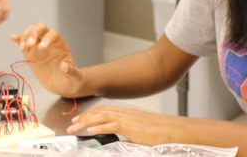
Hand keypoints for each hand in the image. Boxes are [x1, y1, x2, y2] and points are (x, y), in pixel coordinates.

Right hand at [9, 23, 86, 97]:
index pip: (53, 34)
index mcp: (60, 45)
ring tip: (22, 48)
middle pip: (40, 28)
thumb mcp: (74, 78)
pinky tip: (13, 38)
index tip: (41, 48)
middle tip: (29, 44)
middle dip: (33, 33)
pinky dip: (17, 39)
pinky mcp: (30, 53)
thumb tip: (64, 67)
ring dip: (25, 37)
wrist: (61, 85)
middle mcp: (48, 42)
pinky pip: (23, 43)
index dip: (47, 38)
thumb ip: (71, 72)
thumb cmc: (69, 79)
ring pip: (30, 32)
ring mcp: (38, 46)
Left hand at [67, 105, 187, 144]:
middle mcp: (125, 113)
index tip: (79, 119)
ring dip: (86, 122)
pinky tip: (90, 132)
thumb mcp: (141, 130)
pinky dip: (99, 128)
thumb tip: (120, 136)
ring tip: (75, 128)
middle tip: (71, 124)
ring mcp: (128, 119)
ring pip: (101, 117)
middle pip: (99, 111)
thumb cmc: (161, 131)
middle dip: (83, 117)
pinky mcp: (131, 127)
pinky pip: (111, 126)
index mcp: (127, 113)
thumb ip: (129, 131)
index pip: (103, 110)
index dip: (89, 114)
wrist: (175, 129)